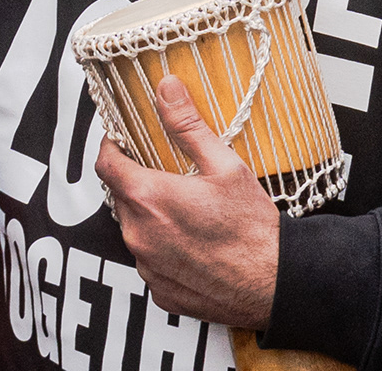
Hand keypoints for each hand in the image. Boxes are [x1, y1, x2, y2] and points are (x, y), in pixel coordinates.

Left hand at [97, 76, 278, 330]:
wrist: (274, 283)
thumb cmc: (252, 227)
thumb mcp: (224, 165)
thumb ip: (187, 126)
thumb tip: (166, 89)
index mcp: (149, 198)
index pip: (106, 165)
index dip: (111, 148)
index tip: (122, 142)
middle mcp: (139, 235)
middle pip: (121, 198)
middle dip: (138, 184)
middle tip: (167, 178)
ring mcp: (148, 267)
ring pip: (136, 232)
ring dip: (150, 220)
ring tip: (186, 214)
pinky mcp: (160, 292)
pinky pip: (151, 264)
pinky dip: (164, 252)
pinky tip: (192, 246)